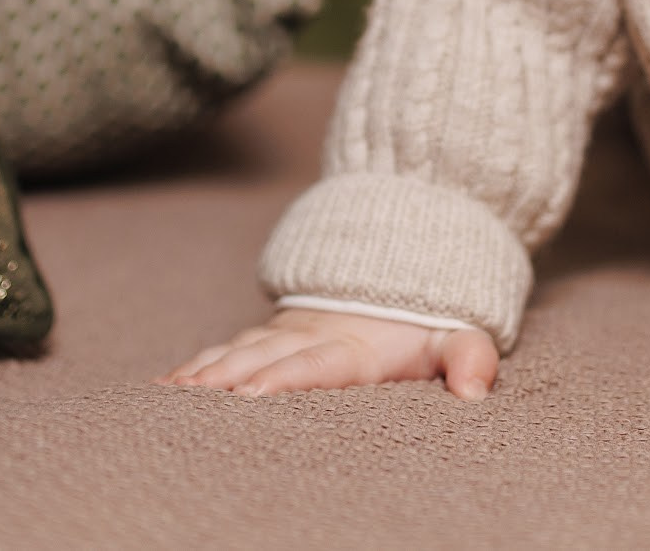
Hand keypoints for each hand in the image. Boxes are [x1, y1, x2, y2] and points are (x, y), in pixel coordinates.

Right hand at [155, 307, 498, 399]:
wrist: (405, 246)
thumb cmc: (430, 311)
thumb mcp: (459, 329)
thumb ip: (470, 355)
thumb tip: (477, 391)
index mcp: (356, 346)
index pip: (316, 365)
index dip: (283, 378)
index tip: (250, 394)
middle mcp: (313, 336)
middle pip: (264, 358)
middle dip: (228, 379)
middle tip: (193, 402)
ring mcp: (289, 332)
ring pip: (240, 350)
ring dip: (207, 373)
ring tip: (173, 395)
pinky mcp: (274, 332)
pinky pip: (231, 346)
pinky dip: (201, 364)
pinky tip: (171, 385)